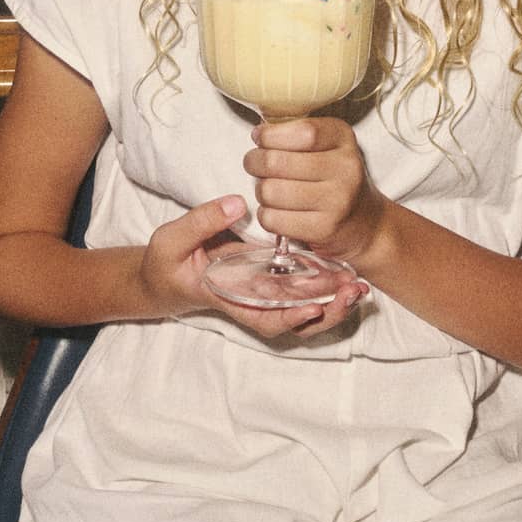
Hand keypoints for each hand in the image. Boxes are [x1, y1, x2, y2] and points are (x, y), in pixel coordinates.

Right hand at [140, 195, 363, 340]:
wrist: (163, 275)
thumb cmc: (165, 263)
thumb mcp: (172, 239)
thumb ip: (203, 221)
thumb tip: (238, 203)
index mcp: (229, 297)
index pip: (264, 318)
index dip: (290, 317)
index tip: (311, 307)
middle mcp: (251, 301)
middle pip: (294, 318)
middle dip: (326, 311)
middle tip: (352, 291)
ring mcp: (262, 292)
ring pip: (303, 308)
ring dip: (332, 301)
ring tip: (357, 286)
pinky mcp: (268, 278)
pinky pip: (300, 289)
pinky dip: (324, 286)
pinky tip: (345, 273)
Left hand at [244, 116, 387, 268]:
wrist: (364, 222)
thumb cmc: (332, 177)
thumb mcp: (325, 143)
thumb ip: (294, 132)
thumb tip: (258, 133)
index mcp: (342, 138)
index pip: (302, 132)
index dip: (270, 135)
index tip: (259, 138)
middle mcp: (345, 168)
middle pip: (275, 162)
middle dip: (254, 162)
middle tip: (255, 164)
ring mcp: (337, 201)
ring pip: (269, 191)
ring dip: (261, 191)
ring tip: (270, 189)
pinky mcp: (323, 228)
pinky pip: (272, 219)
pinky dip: (266, 215)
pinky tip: (278, 211)